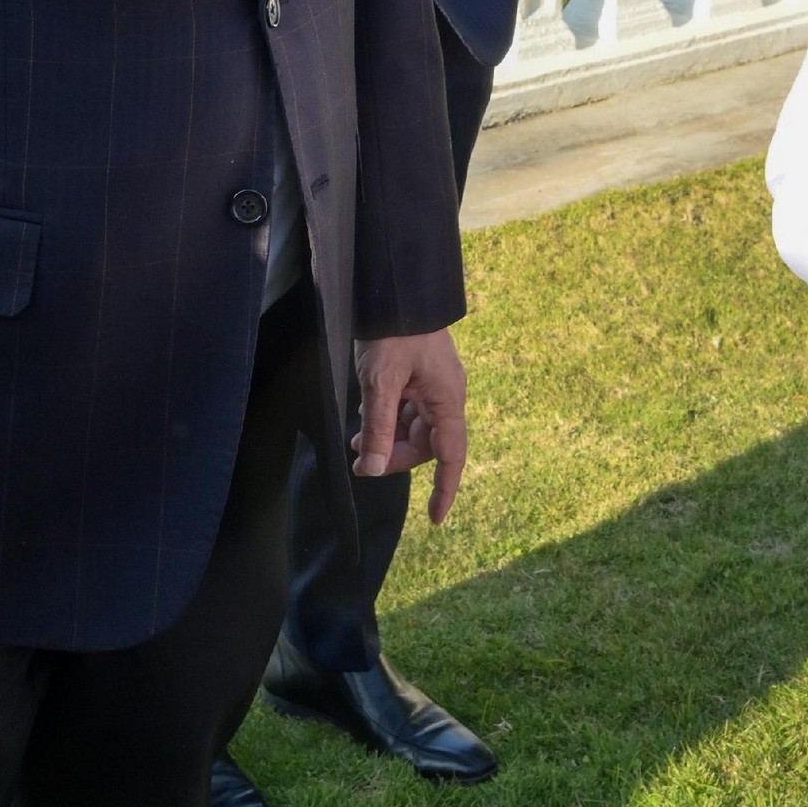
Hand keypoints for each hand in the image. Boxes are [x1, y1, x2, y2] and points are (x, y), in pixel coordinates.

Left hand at [354, 329, 469, 521]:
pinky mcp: (418, 376)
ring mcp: (432, 385)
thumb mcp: (380, 381)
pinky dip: (387, 420)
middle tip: (361, 461)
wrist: (396, 289)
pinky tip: (365, 422)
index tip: (435, 519)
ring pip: (413, 428)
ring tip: (356, 443)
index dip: (445, 489)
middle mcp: (445, 396)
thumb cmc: (393, 331)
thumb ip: (378, 427)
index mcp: (447, 399)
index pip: (451, 455)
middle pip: (426, 444)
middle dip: (395, 456)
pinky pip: (407, 409)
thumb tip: (373, 469)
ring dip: (387, 438)